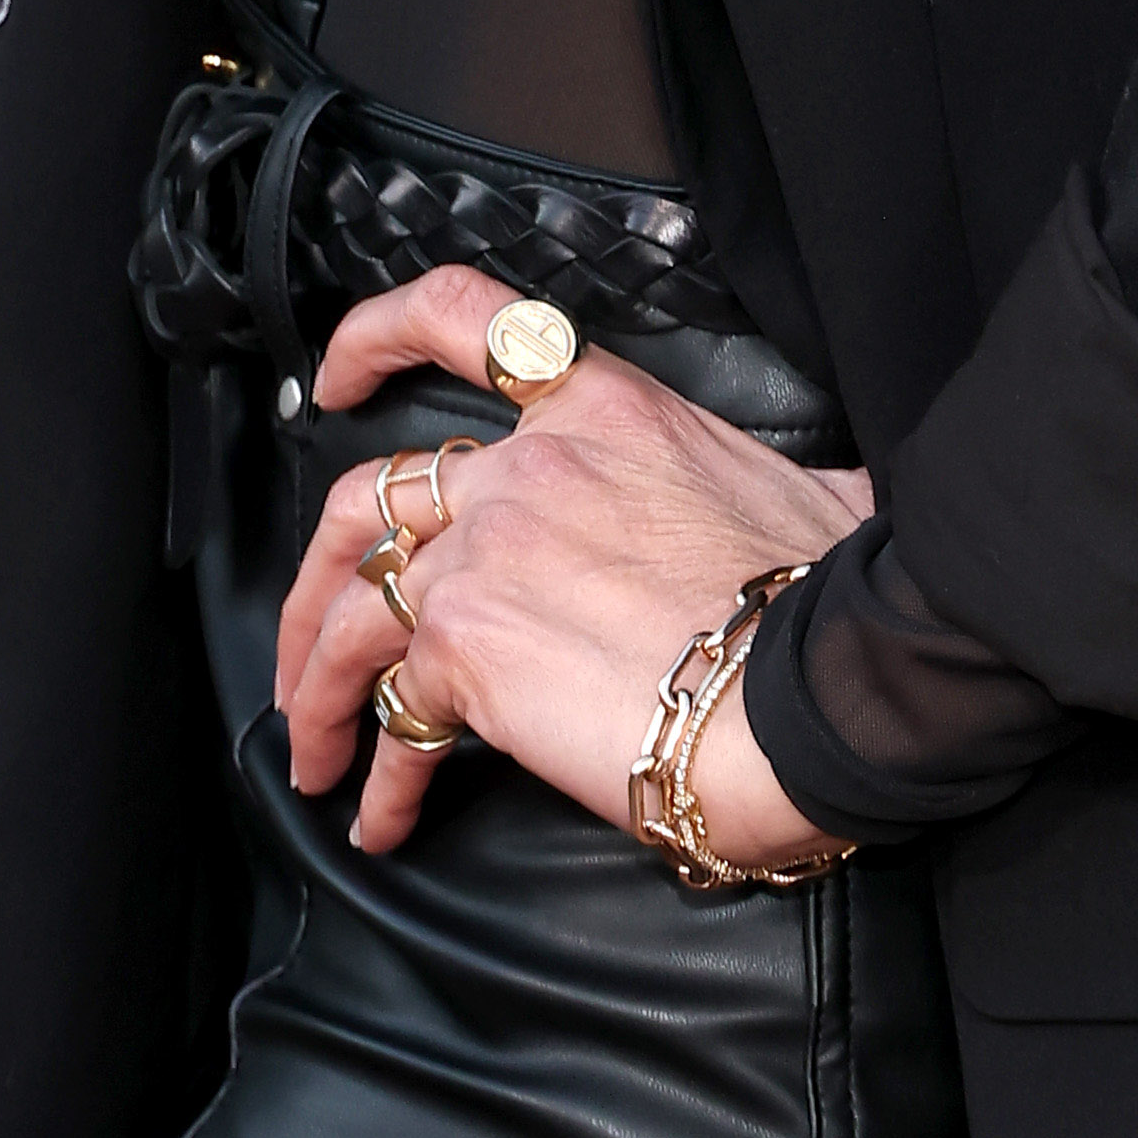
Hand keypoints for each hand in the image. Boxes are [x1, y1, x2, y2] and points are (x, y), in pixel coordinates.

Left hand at [273, 262, 871, 866]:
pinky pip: (392, 715)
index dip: (376, 339)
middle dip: (317, 578)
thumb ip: (756, 486)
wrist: (821, 683)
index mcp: (605, 410)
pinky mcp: (468, 645)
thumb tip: (819, 510)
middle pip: (367, 500)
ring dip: (319, 690)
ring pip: (350, 611)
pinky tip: (387, 816)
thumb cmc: (828, 597)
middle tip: (309, 643)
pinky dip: (380, 772)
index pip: (467, 320)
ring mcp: (487, 551)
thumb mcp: (795, 489)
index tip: (336, 380)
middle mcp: (527, 467)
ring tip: (321, 756)